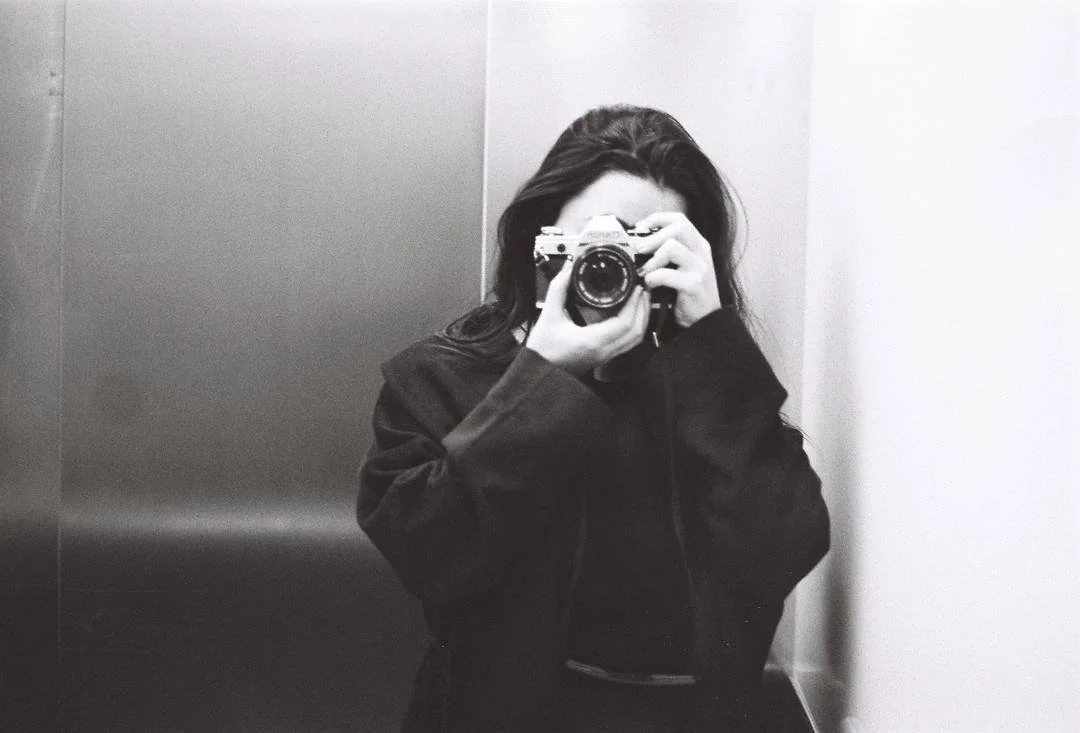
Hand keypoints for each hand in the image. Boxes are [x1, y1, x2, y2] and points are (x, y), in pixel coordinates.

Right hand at [525, 262, 649, 374]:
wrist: (539, 371)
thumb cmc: (542, 349)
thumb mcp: (549, 314)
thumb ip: (559, 289)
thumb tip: (569, 269)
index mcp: (592, 341)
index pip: (624, 323)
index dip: (634, 304)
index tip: (635, 287)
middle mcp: (603, 351)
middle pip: (636, 332)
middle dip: (643, 309)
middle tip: (642, 289)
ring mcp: (605, 356)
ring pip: (634, 339)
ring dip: (640, 319)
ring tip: (639, 299)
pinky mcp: (604, 357)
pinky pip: (627, 343)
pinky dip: (632, 327)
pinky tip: (627, 314)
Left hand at [633, 212, 721, 327]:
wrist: (706, 320)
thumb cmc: (688, 293)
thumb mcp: (682, 268)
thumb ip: (667, 254)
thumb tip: (638, 243)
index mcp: (698, 245)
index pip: (679, 219)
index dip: (657, 219)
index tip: (640, 227)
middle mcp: (701, 253)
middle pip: (678, 227)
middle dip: (653, 236)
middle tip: (639, 249)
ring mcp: (699, 268)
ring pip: (672, 247)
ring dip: (652, 259)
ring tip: (645, 272)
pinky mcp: (693, 285)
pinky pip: (667, 274)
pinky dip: (653, 278)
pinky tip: (650, 286)